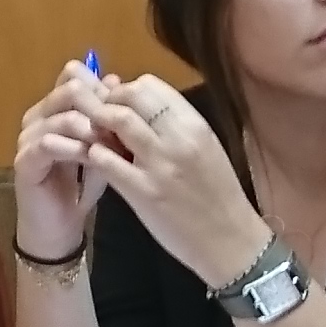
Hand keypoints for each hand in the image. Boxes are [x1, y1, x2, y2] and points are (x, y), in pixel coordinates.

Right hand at [8, 63, 106, 264]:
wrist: (57, 226)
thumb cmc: (80, 184)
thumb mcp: (101, 147)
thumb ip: (106, 116)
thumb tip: (115, 79)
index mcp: (53, 108)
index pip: (73, 77)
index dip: (102, 87)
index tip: (127, 106)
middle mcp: (36, 116)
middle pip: (69, 90)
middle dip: (102, 107)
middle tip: (124, 126)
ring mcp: (27, 138)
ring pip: (63, 117)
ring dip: (94, 130)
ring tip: (115, 146)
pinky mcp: (24, 161)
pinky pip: (49, 144)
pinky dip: (75, 149)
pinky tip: (95, 158)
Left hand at [67, 72, 273, 290]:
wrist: (231, 241)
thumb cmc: (217, 194)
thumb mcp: (204, 148)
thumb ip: (174, 124)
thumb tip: (141, 101)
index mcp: (195, 125)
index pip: (151, 85)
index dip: (127, 88)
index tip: (119, 102)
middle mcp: (178, 138)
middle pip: (131, 95)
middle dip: (108, 99)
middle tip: (99, 115)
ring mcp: (159, 165)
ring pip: (117, 120)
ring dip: (97, 121)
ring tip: (94, 133)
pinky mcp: (143, 192)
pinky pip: (106, 161)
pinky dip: (94, 153)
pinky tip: (95, 158)